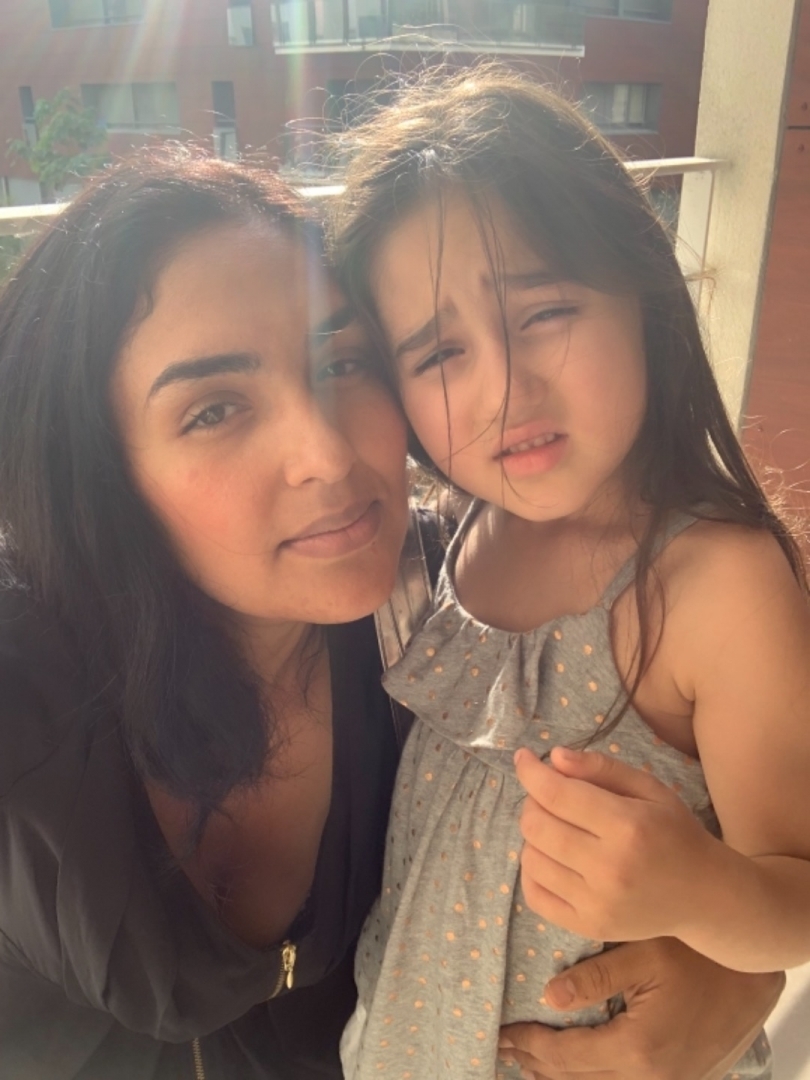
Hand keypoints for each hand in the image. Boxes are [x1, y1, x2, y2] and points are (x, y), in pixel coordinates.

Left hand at [499, 937, 782, 1079]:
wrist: (751, 978)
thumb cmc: (696, 955)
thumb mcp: (644, 953)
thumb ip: (594, 977)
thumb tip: (548, 996)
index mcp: (637, 1047)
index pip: (566, 1056)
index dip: (529, 1045)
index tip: (501, 1032)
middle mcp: (650, 1077)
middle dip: (537, 1063)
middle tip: (505, 1045)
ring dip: (561, 1076)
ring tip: (529, 1059)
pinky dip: (590, 1077)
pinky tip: (574, 1067)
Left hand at [514, 746, 715, 941]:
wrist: (704, 895)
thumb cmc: (675, 833)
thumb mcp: (650, 789)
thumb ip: (602, 767)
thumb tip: (554, 757)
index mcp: (627, 826)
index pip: (557, 794)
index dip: (531, 772)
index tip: (523, 758)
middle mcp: (609, 868)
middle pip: (537, 825)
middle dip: (532, 801)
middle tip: (547, 795)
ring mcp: (597, 903)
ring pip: (531, 858)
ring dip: (532, 835)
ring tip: (555, 827)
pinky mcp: (588, 927)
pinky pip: (534, 895)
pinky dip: (531, 871)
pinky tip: (550, 857)